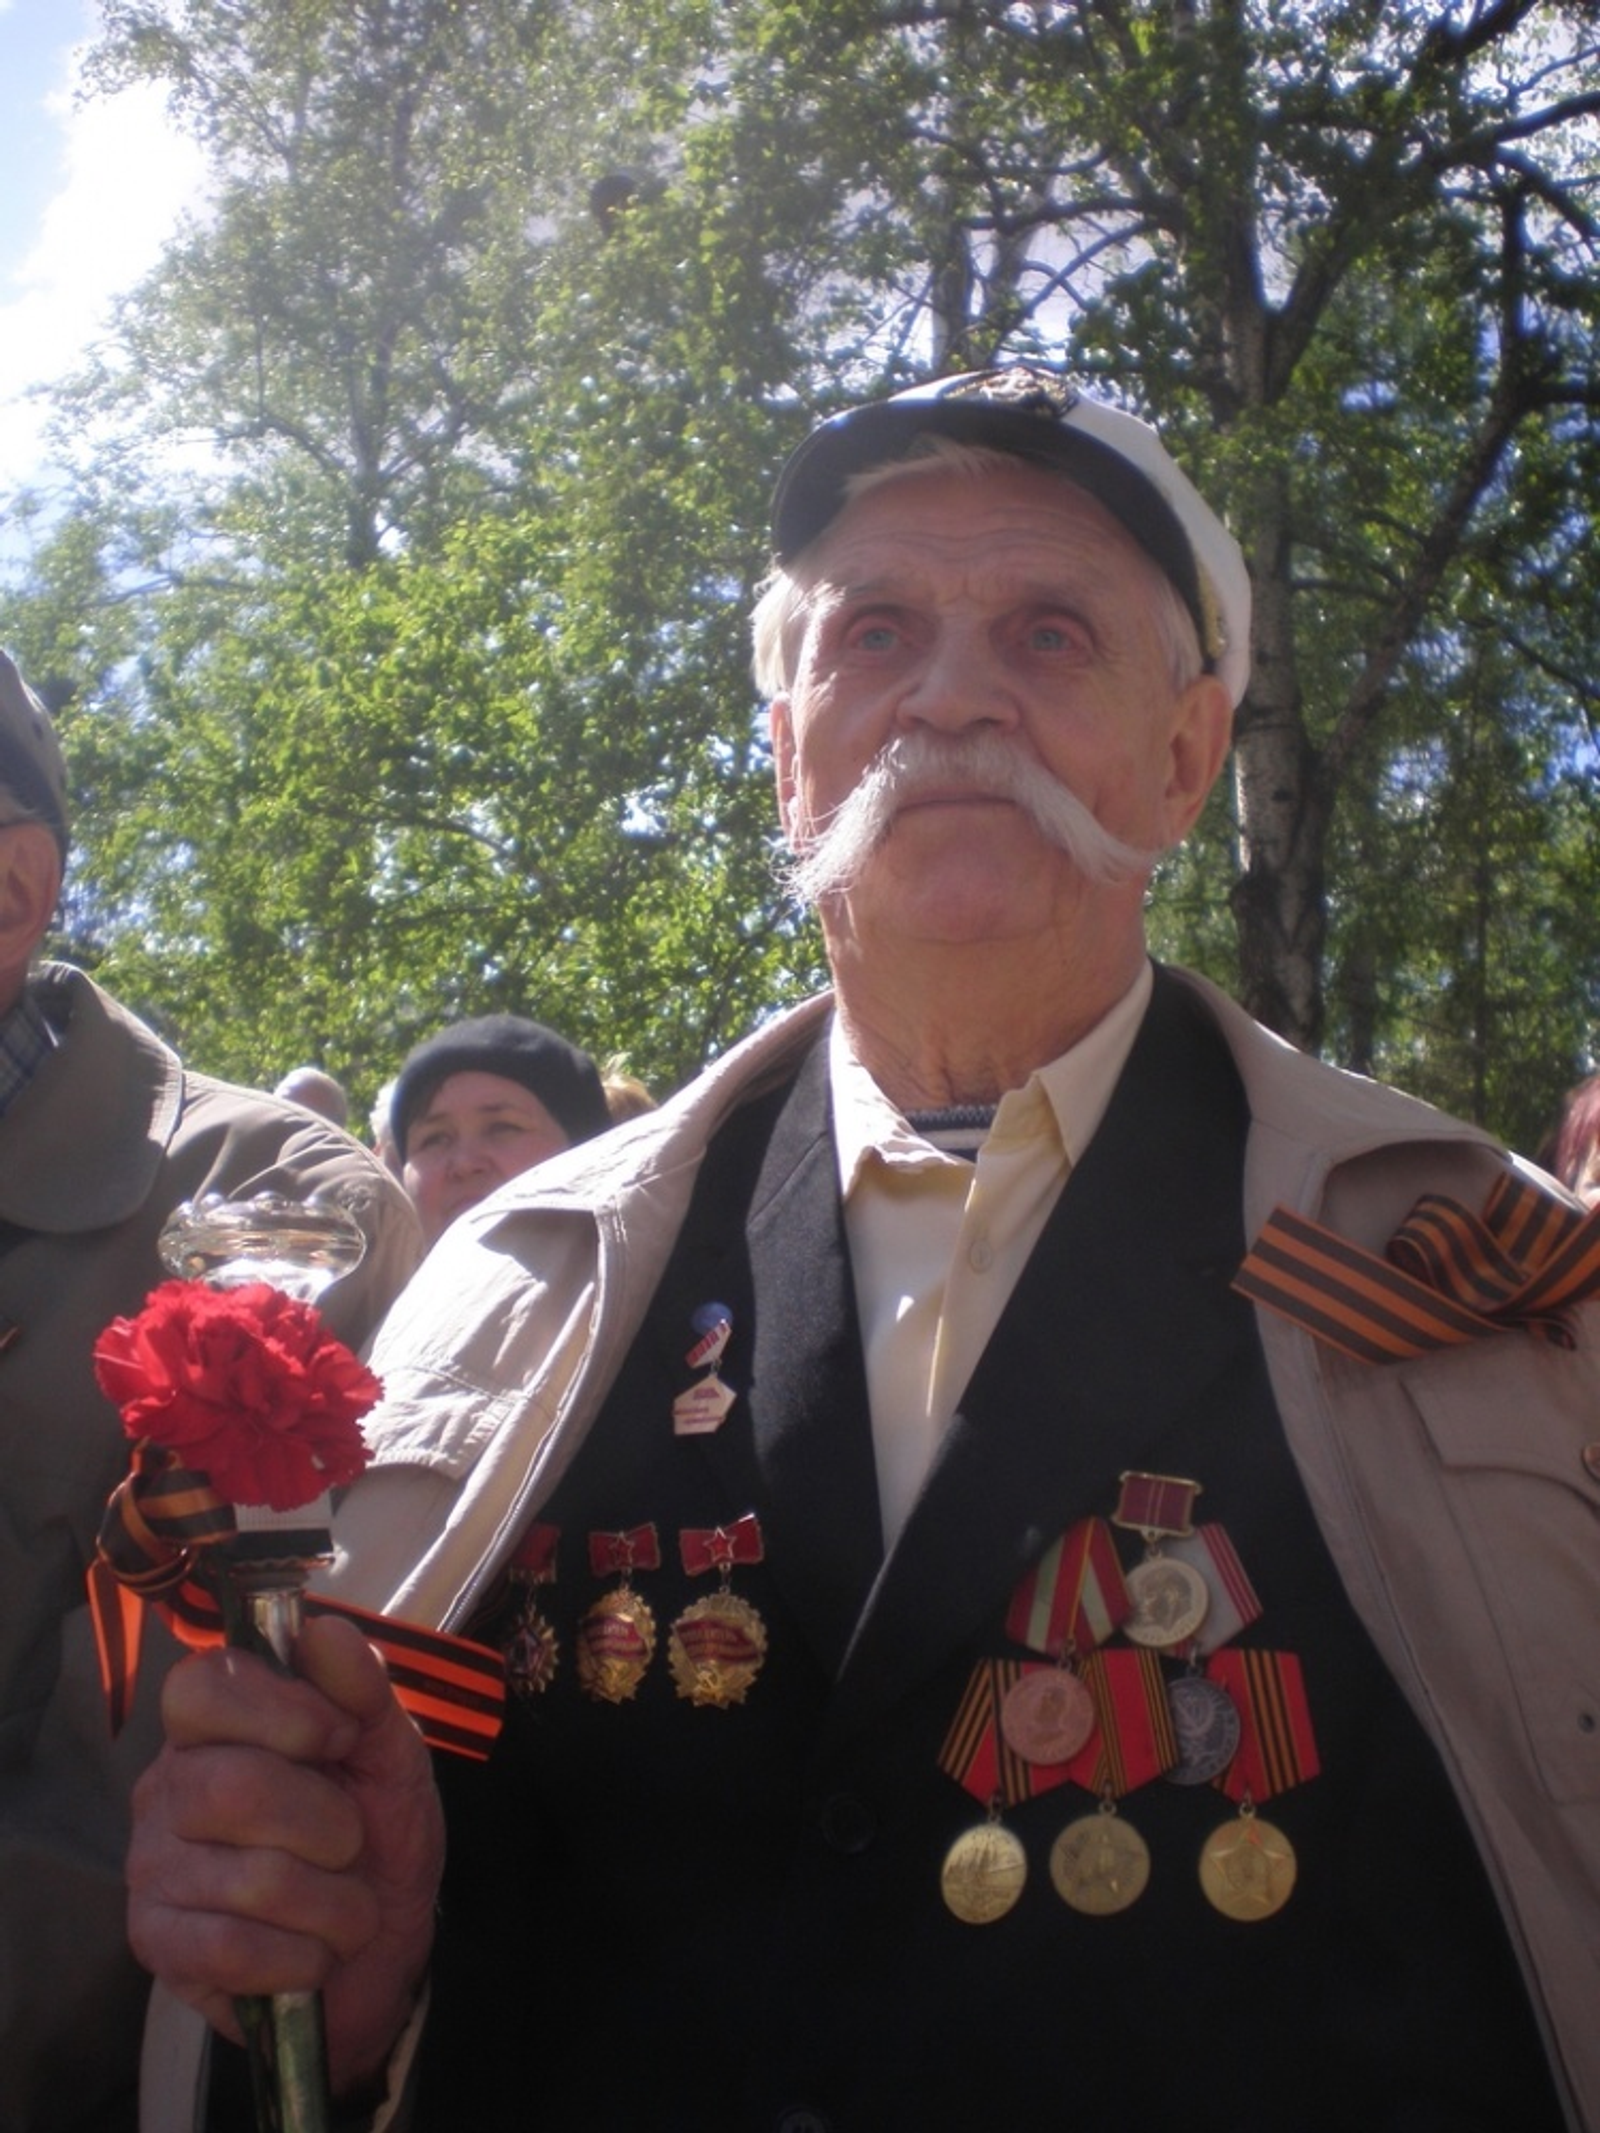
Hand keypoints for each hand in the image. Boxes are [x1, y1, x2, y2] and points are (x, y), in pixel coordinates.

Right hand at [128, 1613, 444, 2094]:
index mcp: (215, 1727)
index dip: (280, 1711)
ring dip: (333, 1902)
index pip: (201, 1689)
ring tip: (344, 1905)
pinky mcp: (156, 1946)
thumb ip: (362, 1690)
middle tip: (351, 1840)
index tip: (341, 1736)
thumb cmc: (377, 1835)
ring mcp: (151, 1869)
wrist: (381, 1948)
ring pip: (251, 1879)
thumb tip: (322, 1631)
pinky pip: (233, 1949)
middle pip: (234, 1788)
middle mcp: (168, 1789)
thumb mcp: (391, 1753)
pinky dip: (302, 1955)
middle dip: (328, 1822)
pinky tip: (312, 1952)